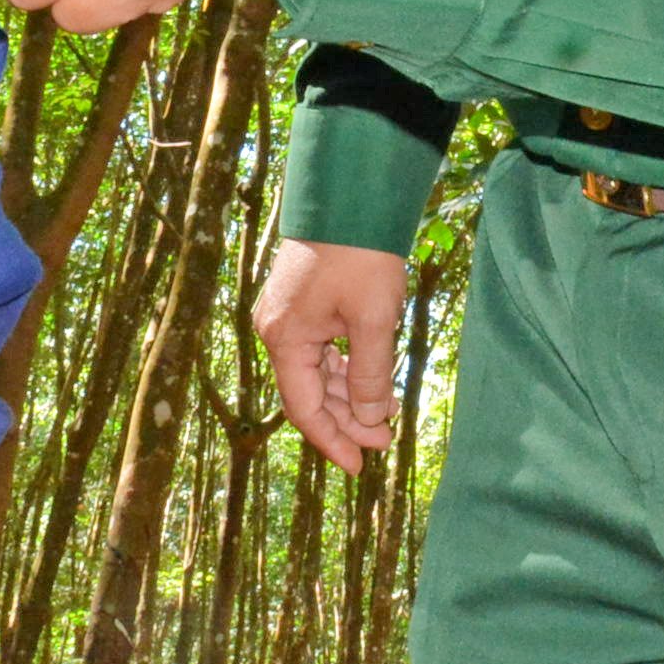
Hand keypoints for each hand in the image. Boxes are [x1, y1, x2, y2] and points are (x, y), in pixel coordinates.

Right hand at [251, 240, 407, 472]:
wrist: (351, 196)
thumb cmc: (361, 254)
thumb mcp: (374, 319)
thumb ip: (370, 374)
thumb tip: (372, 419)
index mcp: (285, 338)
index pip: (305, 408)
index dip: (333, 441)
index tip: (359, 466)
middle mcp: (277, 331)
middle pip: (309, 393)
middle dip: (347, 420)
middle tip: (385, 441)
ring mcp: (287, 316)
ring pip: (316, 373)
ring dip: (349, 396)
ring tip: (386, 415)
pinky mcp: (302, 304)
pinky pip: (320, 351)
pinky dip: (345, 370)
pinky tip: (370, 381)